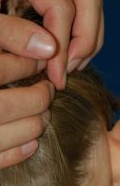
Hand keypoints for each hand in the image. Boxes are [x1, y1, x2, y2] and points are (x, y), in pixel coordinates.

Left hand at [0, 0, 103, 88]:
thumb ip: (10, 32)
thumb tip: (49, 51)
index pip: (61, 6)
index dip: (64, 46)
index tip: (58, 77)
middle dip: (85, 39)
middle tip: (69, 70)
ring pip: (88, 3)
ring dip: (87, 38)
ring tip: (70, 67)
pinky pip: (79, 8)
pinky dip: (80, 34)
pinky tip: (67, 55)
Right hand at [0, 52, 53, 168]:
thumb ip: (5, 33)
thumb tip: (49, 45)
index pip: (0, 70)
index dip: (27, 65)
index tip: (43, 62)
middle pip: (5, 106)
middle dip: (37, 98)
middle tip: (49, 89)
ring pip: (3, 135)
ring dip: (34, 125)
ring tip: (44, 113)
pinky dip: (18, 152)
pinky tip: (32, 142)